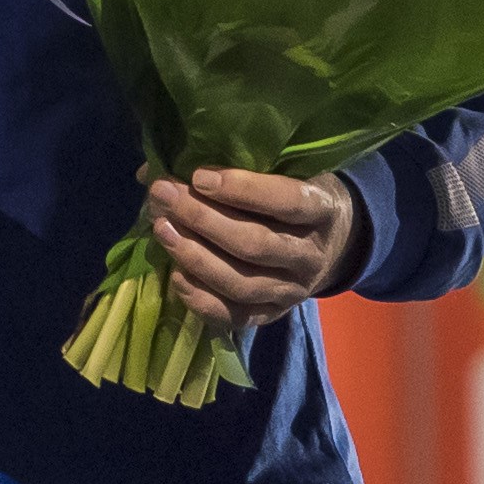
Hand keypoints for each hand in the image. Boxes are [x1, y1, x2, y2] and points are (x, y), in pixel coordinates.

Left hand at [146, 166, 360, 330]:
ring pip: (242, 283)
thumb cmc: (290, 195)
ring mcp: (294, 290)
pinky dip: (202, 300)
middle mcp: (311, 254)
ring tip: (161, 229)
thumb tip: (152, 171)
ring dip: (195, 257)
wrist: (331, 244)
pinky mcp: (274, 314)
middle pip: (255, 244)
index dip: (242, 189)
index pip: (287, 201)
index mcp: (322, 209)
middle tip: (164, 195)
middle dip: (202, 219)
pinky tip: (175, 276)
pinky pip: (236, 316)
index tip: (199, 177)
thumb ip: (230, 168)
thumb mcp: (280, 171)